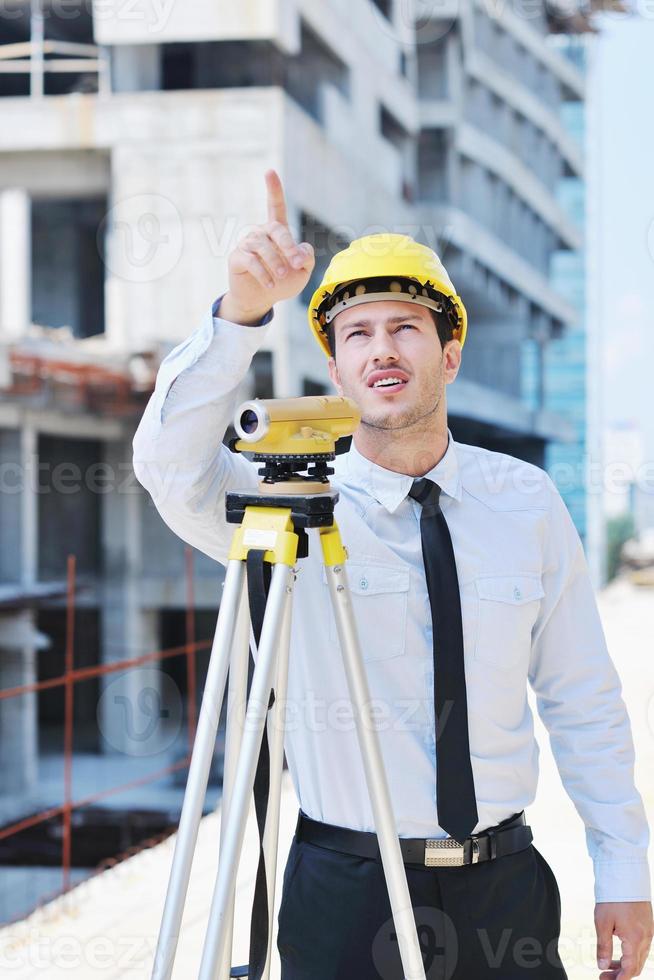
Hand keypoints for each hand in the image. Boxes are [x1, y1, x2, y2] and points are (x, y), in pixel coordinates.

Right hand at [221, 169, 314, 324]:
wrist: (261, 300)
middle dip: (288, 246)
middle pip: (276, 229)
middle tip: (297, 264)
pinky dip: (263, 273)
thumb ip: (307, 258)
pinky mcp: (237, 258)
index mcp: (277, 232)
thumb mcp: (302, 272)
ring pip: (263, 246)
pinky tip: (270, 285)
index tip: (269, 171)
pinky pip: (251, 261)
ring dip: (275, 262)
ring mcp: (247, 244)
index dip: (273, 189)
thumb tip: (302, 248)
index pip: (275, 206)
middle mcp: (260, 233)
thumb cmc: (282, 282)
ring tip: (281, 277)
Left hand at [595, 901, 652, 977]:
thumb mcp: (603, 923)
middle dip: (621, 974)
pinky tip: (618, 950)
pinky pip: (642, 947)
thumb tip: (602, 965)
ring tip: (608, 965)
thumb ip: (603, 946)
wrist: (625, 876)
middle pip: (636, 966)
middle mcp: (646, 938)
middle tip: (604, 975)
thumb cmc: (613, 898)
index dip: (618, 979)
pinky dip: (631, 953)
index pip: (629, 969)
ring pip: (640, 957)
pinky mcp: (647, 926)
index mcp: (635, 939)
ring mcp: (648, 932)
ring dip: (625, 964)